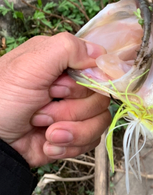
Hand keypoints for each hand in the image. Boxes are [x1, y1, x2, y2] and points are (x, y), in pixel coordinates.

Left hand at [0, 32, 111, 166]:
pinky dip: (69, 145)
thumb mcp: (29, 65)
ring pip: (99, 122)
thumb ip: (66, 48)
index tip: (60, 89)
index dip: (86, 83)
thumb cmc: (2, 101)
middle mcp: (71, 86)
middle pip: (100, 98)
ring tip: (45, 131)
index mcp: (62, 63)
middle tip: (41, 110)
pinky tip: (49, 143)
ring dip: (71, 131)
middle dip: (70, 110)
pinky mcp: (75, 135)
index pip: (98, 68)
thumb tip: (100, 53)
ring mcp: (74, 112)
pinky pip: (92, 141)